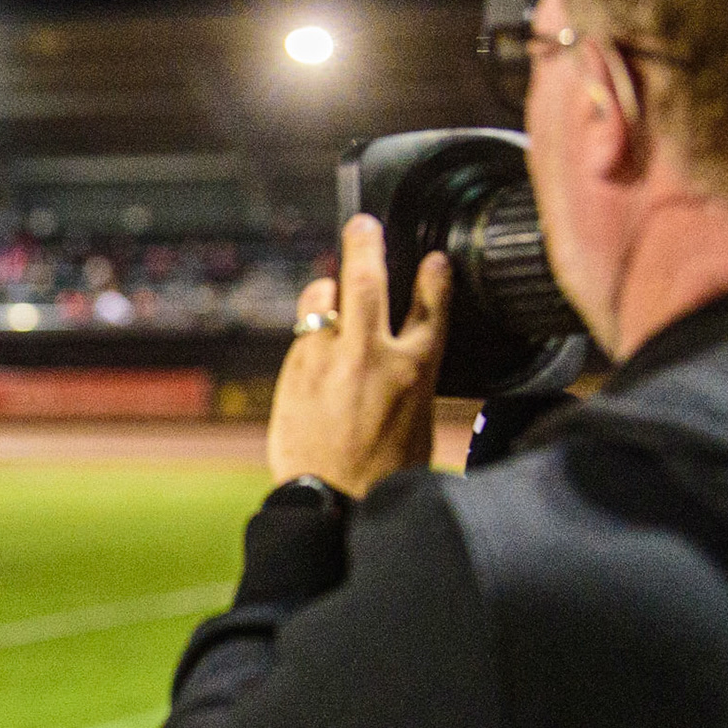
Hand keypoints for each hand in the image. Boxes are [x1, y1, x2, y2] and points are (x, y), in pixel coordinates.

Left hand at [266, 215, 451, 492]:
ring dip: (327, 291)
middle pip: (366, 277)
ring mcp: (327, 359)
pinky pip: (302, 333)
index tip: (433, 260)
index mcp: (415, 370)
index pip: (430, 305)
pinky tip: (314, 340)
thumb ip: (409, 378)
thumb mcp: (418, 422)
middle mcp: (370, 355)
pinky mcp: (293, 370)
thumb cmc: (382, 474)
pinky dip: (310, 330)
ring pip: (322, 298)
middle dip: (364, 242)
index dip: (433, 277)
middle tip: (361, 224)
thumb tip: (402, 355)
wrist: (332, 503)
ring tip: (330, 294)